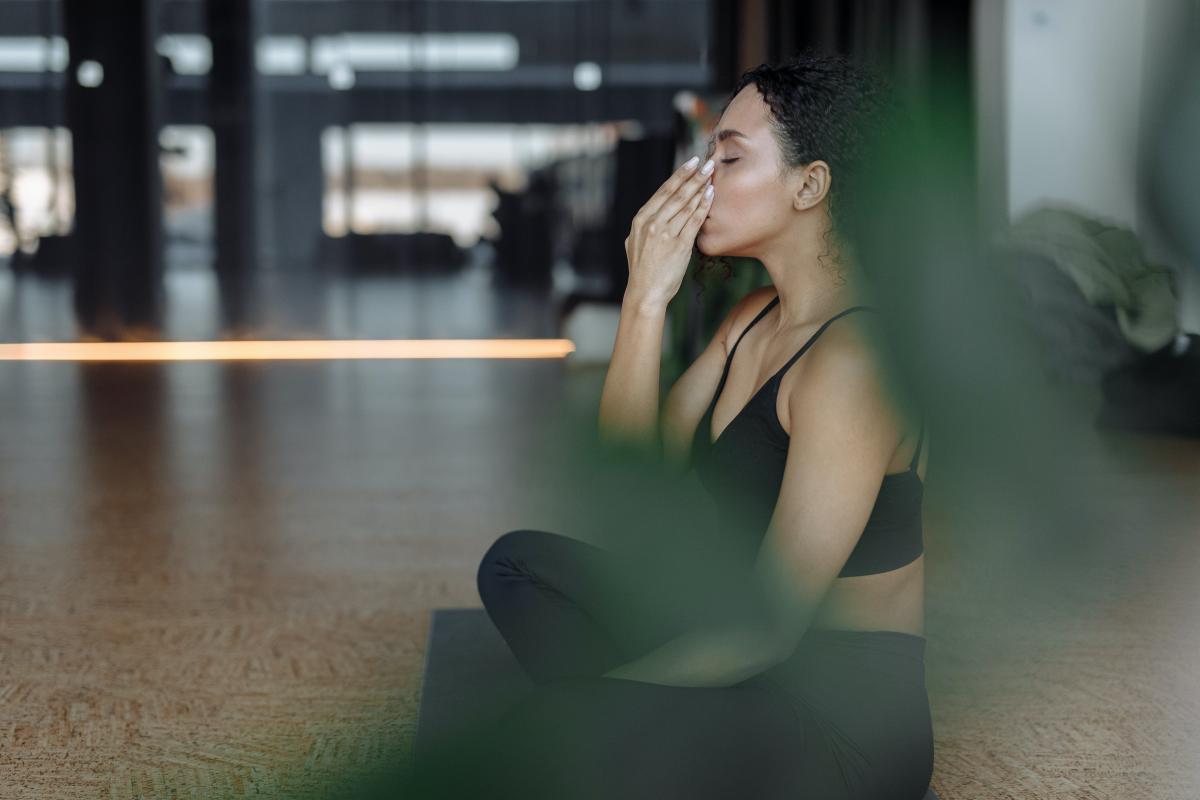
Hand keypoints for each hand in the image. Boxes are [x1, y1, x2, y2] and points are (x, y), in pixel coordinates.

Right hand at [624, 156, 714, 308]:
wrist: (645, 293)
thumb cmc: (643, 270)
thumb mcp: (635, 243)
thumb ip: (644, 227)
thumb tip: (652, 214)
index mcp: (640, 220)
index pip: (663, 191)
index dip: (679, 175)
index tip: (692, 163)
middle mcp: (652, 223)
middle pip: (677, 193)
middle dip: (694, 176)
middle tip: (708, 162)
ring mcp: (665, 233)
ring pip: (686, 204)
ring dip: (700, 187)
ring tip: (712, 175)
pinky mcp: (679, 245)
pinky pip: (694, 221)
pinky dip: (703, 206)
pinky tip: (711, 195)